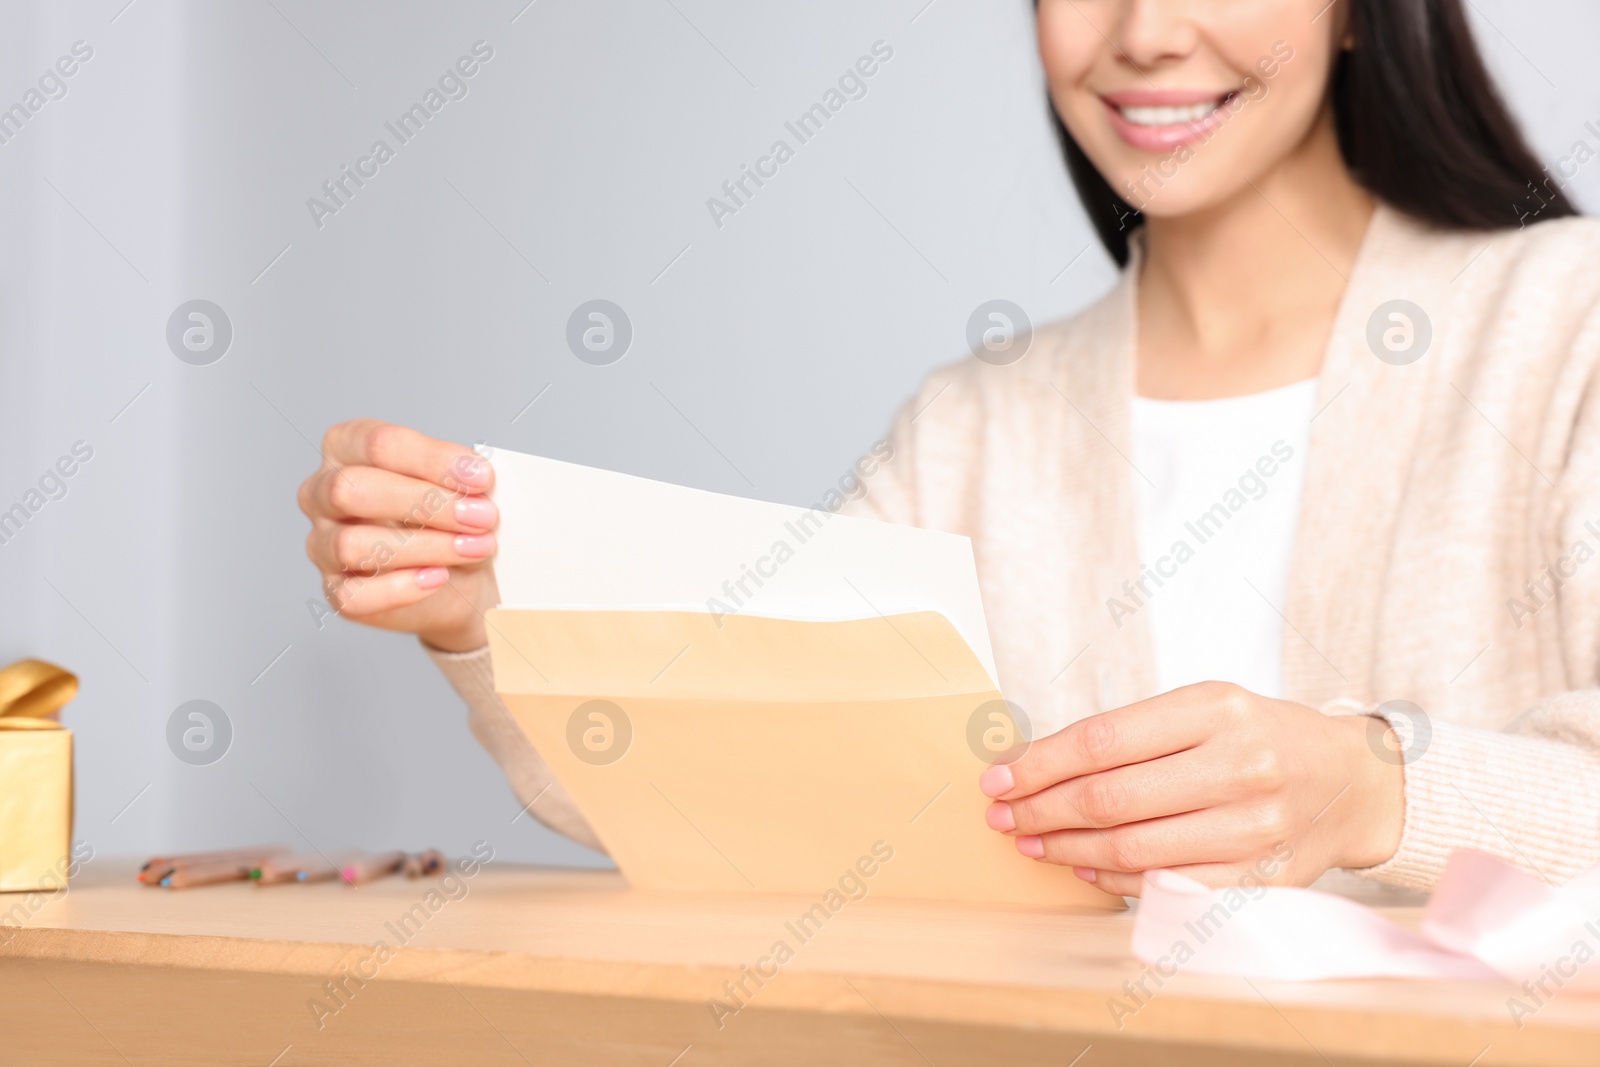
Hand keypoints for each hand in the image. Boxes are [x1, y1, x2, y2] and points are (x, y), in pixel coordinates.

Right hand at [298, 420, 497, 651]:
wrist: (460, 576)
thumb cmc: (450, 517)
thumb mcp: (458, 486)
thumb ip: (460, 478)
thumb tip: (476, 482)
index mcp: (347, 446)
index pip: (379, 444)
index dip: (433, 460)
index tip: (481, 477)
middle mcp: (322, 492)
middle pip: (353, 489)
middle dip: (425, 502)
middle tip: (481, 516)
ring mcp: (322, 543)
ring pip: (352, 545)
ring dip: (423, 547)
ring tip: (474, 548)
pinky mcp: (334, 590)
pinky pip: (354, 595)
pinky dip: (400, 588)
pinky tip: (438, 578)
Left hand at [979, 681, 1404, 895]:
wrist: (1350, 781)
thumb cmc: (1258, 737)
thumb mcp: (1205, 707)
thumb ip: (1131, 732)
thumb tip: (1037, 763)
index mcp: (1217, 709)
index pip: (1103, 740)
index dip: (1039, 763)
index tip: (996, 776)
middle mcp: (1239, 766)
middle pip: (1109, 797)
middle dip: (1040, 809)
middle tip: (1001, 816)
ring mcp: (1252, 827)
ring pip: (1130, 847)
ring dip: (1065, 849)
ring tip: (1031, 842)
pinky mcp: (1258, 877)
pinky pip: (1163, 884)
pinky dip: (1111, 877)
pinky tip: (1081, 866)